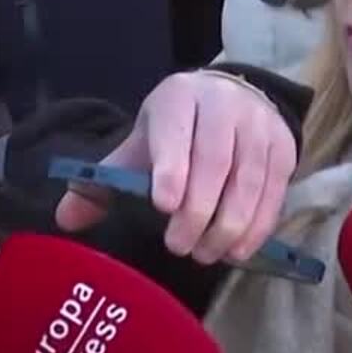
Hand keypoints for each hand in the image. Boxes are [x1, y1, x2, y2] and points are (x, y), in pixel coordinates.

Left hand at [57, 70, 296, 265]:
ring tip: (207, 254)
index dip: (172, 168)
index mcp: (177, 98)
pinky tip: (238, 249)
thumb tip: (67, 218)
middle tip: (179, 247)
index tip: (163, 205)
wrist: (233, 97)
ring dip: (229, 225)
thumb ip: (105, 180)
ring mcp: (258, 126)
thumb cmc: (177, 128)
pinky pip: (274, 192)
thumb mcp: (139, 143)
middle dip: (198, 210)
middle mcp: (222, 105)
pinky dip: (257, 226)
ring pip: (248, 180)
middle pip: (215, 161)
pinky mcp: (284, 149)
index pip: (176, 132)